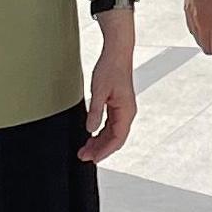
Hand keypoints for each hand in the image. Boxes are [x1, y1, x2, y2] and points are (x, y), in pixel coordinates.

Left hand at [80, 10, 137, 164]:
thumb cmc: (111, 68)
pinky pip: (111, 124)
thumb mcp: (98, 91)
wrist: (117, 53)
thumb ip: (95, 112)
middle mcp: (127, 112)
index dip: (105, 151)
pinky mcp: (118, 105)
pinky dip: (101, 132)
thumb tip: (90, 129)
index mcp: (126, 111)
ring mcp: (123, 109)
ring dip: (99, 142)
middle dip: (100, 149)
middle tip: (84, 156)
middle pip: (115, 139)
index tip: (93, 159)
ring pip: (112, 133)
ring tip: (85, 148)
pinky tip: (91, 135)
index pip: (117, 139)